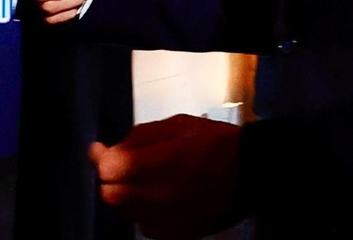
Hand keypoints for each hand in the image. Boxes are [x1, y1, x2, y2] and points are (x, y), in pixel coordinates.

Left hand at [90, 115, 244, 238]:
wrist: (252, 173)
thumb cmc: (214, 142)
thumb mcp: (177, 125)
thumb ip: (138, 137)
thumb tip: (105, 150)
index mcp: (162, 163)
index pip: (109, 170)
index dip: (100, 157)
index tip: (100, 148)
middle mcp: (162, 196)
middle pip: (110, 194)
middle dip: (112, 177)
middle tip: (124, 164)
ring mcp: (169, 219)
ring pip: (125, 211)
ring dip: (127, 194)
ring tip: (145, 179)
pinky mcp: (177, 234)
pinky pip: (144, 225)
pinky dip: (144, 211)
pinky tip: (158, 198)